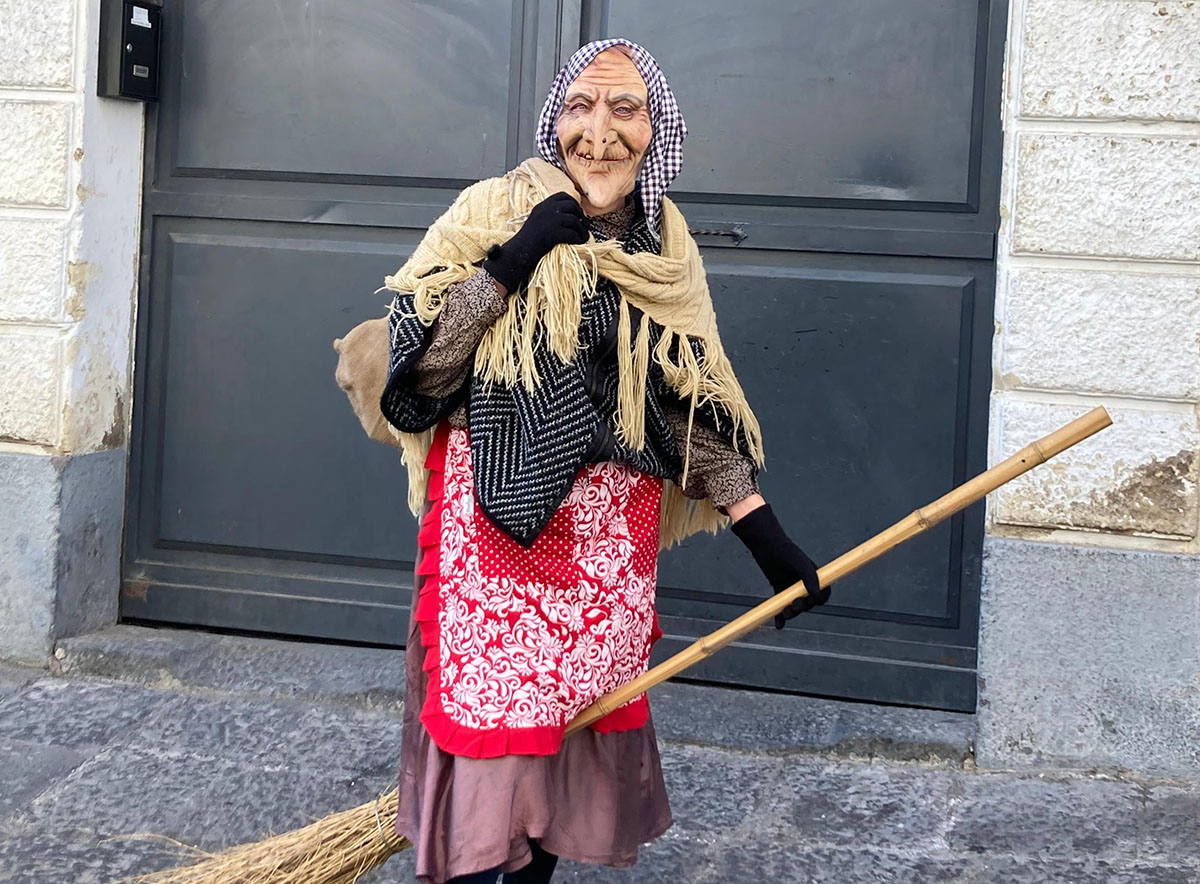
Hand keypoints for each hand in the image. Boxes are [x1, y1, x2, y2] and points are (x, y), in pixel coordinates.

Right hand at [482, 191, 587, 292]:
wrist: (518, 253)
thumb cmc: (528, 241)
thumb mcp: (538, 221)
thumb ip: (550, 215)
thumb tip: (572, 216)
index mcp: (542, 205)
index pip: (563, 195)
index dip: (574, 203)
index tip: (577, 213)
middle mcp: (546, 209)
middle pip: (572, 205)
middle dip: (581, 215)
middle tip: (583, 225)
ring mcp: (550, 220)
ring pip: (574, 220)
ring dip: (581, 229)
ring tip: (583, 237)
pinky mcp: (553, 232)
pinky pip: (572, 233)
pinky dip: (578, 238)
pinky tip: (578, 243)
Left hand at [730, 503, 830, 628]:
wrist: (765, 544)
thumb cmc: (784, 550)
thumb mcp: (799, 563)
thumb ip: (809, 578)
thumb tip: (816, 596)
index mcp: (813, 576)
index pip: (822, 594)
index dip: (819, 601)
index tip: (811, 603)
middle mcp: (803, 582)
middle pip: (807, 603)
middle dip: (801, 608)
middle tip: (793, 606)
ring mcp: (791, 586)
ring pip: (794, 606)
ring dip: (791, 613)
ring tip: (785, 614)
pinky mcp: (778, 587)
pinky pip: (781, 605)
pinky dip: (780, 616)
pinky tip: (778, 625)